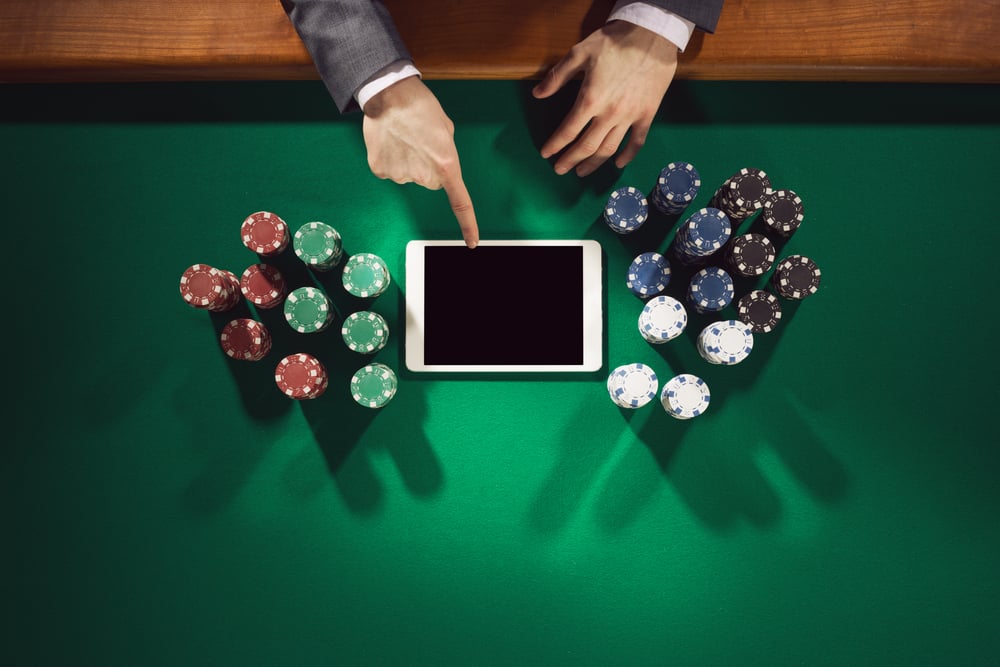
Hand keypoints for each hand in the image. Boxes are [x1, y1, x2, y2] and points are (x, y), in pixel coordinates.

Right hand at [363, 76, 478, 247]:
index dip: (468, 224)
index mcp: (447, 165)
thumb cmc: (420, 106)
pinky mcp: (381, 170)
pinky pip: (389, 171)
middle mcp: (424, 176)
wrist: (389, 94)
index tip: (472, 242)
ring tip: (403, 137)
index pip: (460, 203)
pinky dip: (390, 159)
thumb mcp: (446, 128)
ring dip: (407, 160)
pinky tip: (389, 141)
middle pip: (430, 182)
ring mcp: (401, 175)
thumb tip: (436, 160)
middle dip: (428, 166)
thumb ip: (446, 151)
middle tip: (420, 142)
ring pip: (408, 175)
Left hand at [533, 21, 678, 176]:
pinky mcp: (647, 114)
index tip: (546, 154)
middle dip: (570, 160)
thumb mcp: (580, 53)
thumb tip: (538, 94)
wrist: (652, 34)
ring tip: (581, 172)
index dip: (555, 145)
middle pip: (586, 146)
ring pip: (609, 149)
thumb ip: (557, 76)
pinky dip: (627, 156)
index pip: (568, 131)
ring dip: (593, 164)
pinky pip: (637, 141)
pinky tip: (618, 164)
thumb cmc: (615, 42)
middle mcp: (609, 113)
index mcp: (590, 99)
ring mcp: (630, 116)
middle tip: (559, 169)